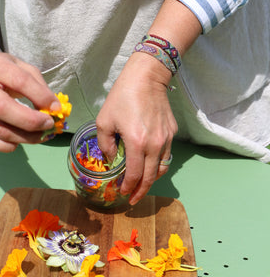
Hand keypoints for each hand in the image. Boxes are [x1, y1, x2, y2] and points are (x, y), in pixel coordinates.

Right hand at [0, 52, 60, 151]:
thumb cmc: (4, 71)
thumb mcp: (24, 68)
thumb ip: (40, 87)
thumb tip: (53, 110)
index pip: (20, 81)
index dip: (40, 96)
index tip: (55, 108)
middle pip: (3, 109)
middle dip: (31, 121)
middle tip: (49, 124)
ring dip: (26, 137)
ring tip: (41, 135)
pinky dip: (9, 146)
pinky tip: (21, 141)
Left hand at [96, 51, 177, 204]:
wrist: (147, 77)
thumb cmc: (122, 96)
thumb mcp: (104, 120)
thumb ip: (105, 145)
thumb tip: (112, 160)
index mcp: (137, 143)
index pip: (134, 175)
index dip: (128, 187)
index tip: (122, 193)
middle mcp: (155, 145)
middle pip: (150, 177)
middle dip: (141, 191)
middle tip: (133, 199)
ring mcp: (166, 139)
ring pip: (161, 169)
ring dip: (151, 180)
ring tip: (142, 186)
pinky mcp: (171, 132)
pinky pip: (166, 156)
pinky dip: (158, 166)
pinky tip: (149, 166)